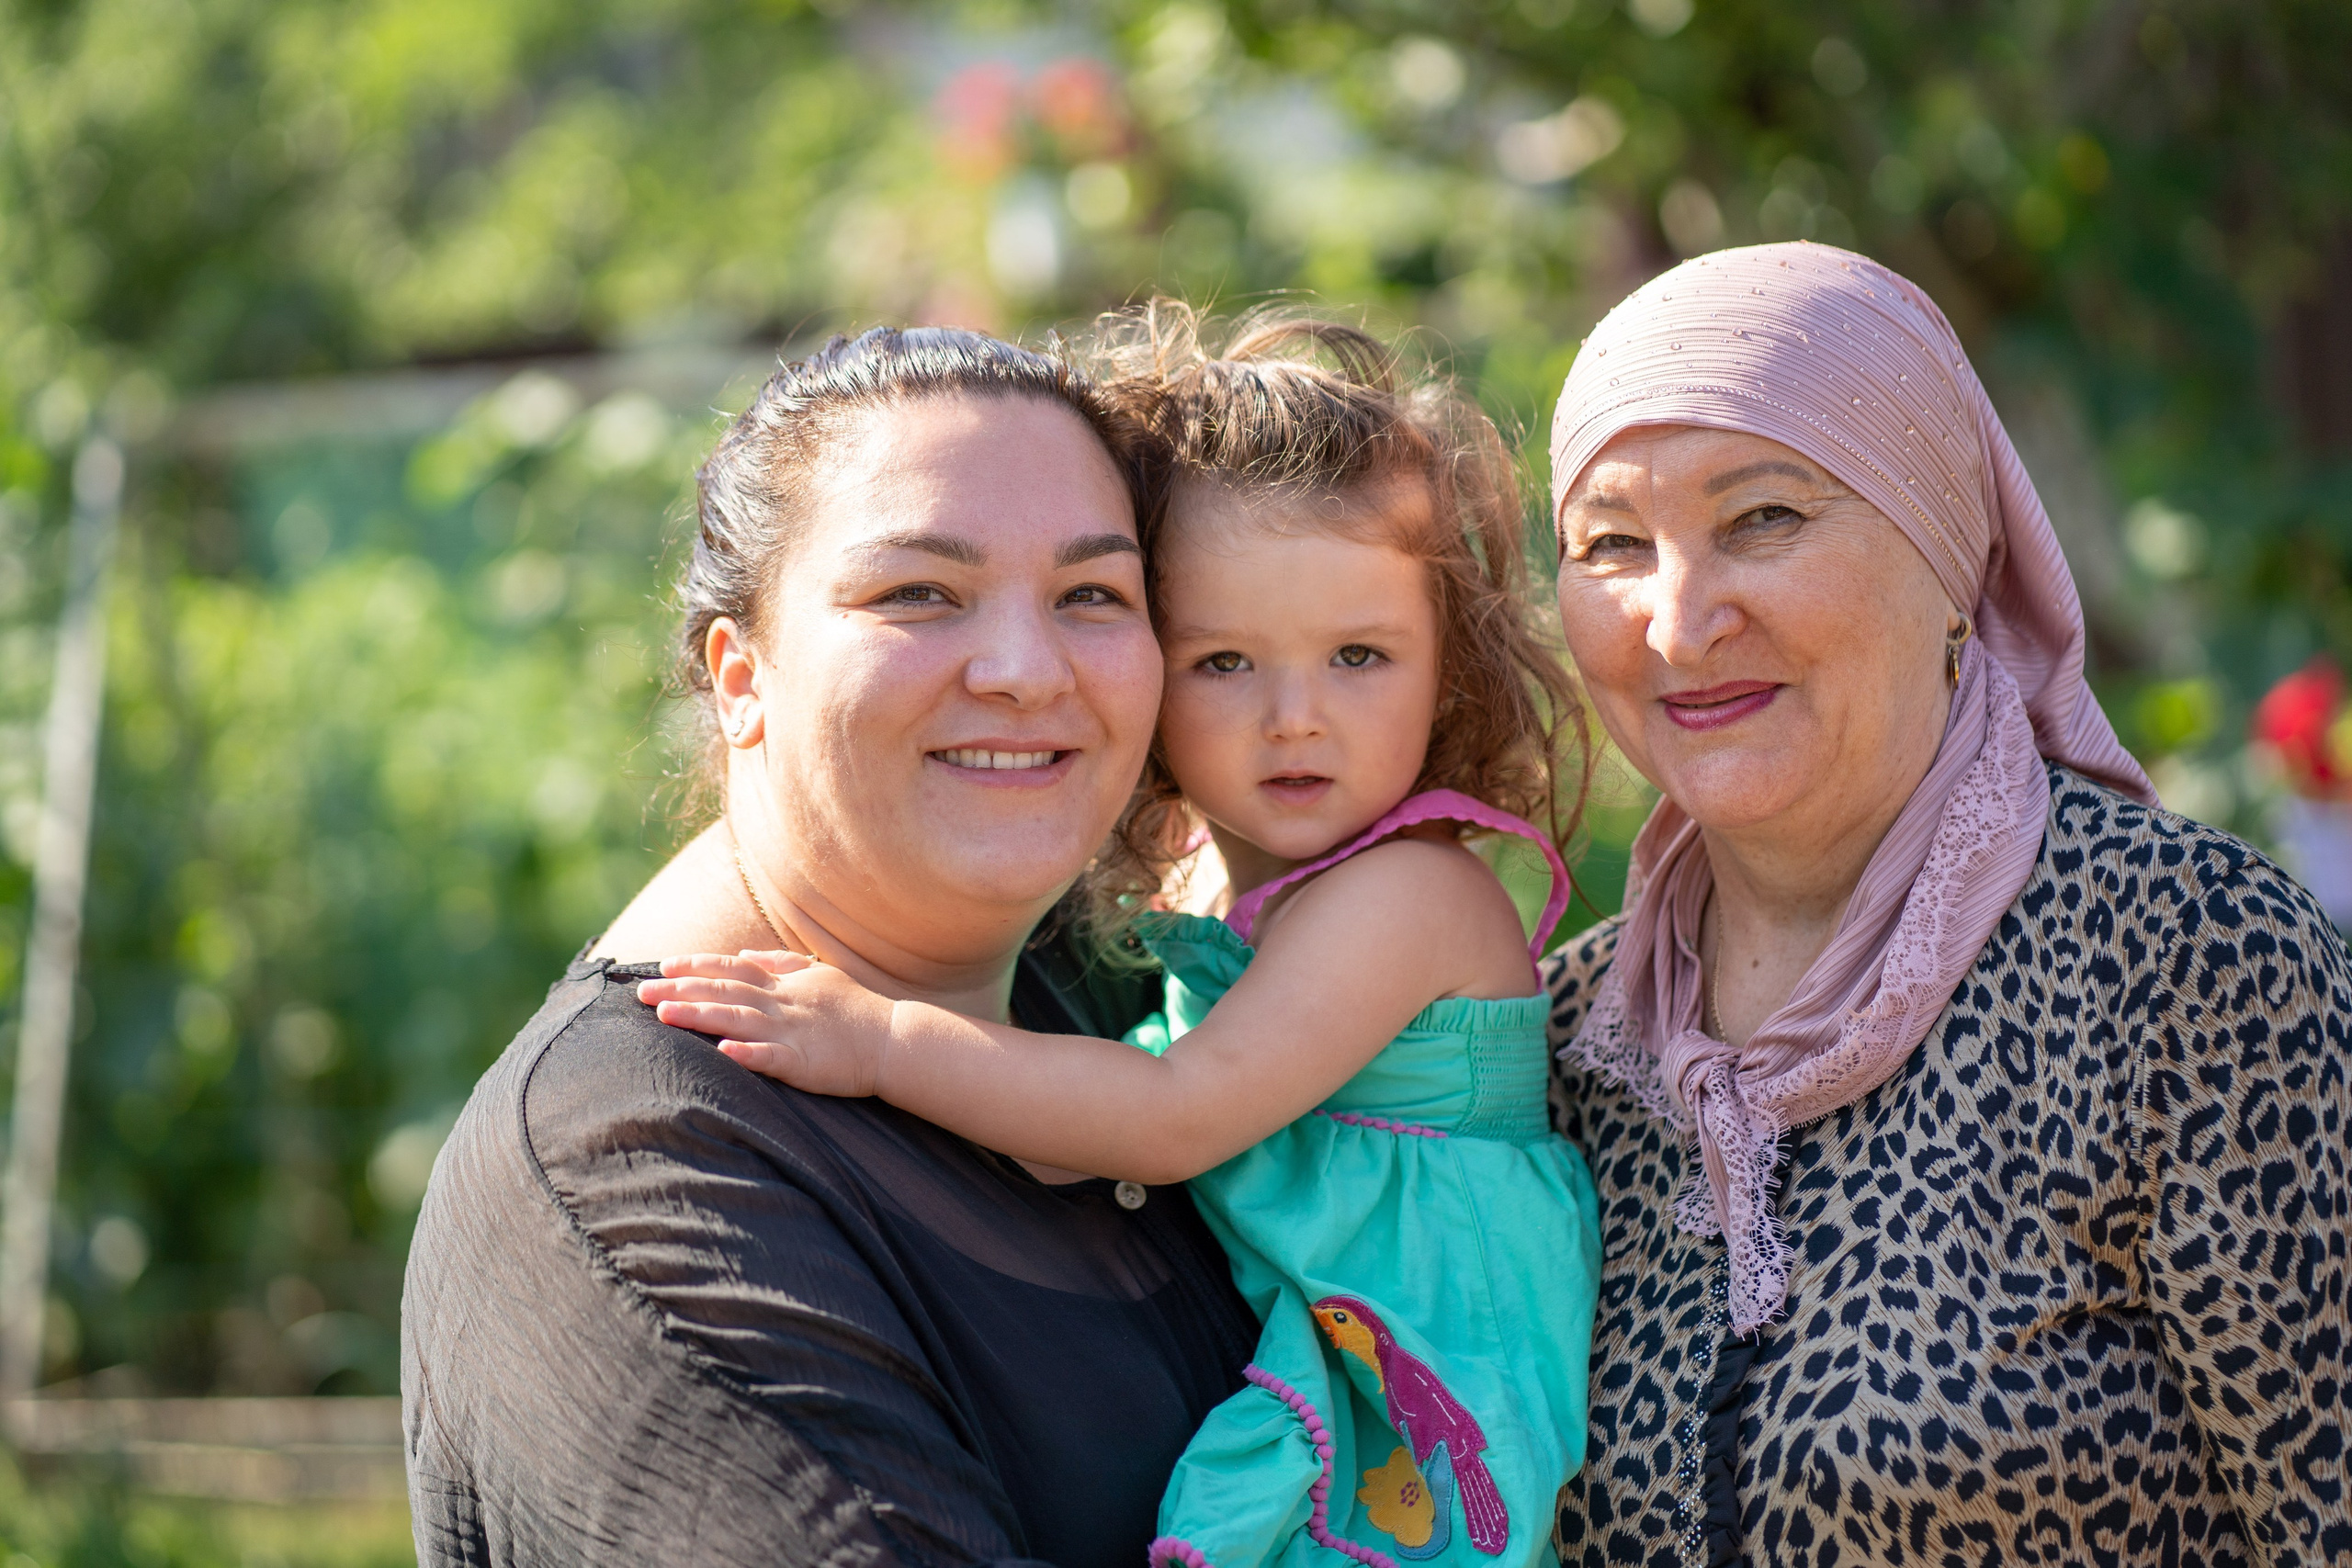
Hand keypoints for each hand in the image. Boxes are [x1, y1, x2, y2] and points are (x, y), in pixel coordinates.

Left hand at [635, 951, 897, 1097]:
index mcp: (783, 984)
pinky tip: (723, 1052)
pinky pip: (771, 1057)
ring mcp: (792, 1032)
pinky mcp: (804, 1062)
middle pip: (723, 993)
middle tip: (641, 992)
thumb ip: (780, 963)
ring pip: (737, 1020)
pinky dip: (747, 1053)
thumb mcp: (818, 974)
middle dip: (681, 991)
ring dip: (700, 1017)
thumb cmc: (856, 1009)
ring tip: (665, 1015)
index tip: (663, 966)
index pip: (731, 969)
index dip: (697, 967)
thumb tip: (746, 953)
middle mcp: (782, 1003)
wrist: (895, 1039)